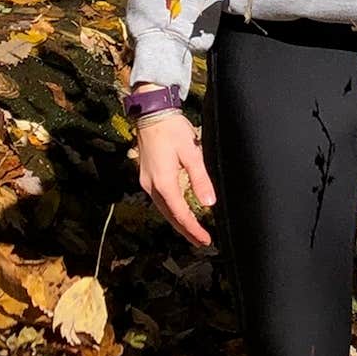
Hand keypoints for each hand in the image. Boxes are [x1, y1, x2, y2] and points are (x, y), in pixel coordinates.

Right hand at [136, 108, 215, 247]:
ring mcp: (147, 182)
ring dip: (178, 222)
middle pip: (170, 216)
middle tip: (202, 242)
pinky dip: (172, 211)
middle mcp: (152, 186)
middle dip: (186, 230)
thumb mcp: (191, 152)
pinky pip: (160, 201)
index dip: (193, 229)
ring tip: (193, 232)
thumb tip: (209, 203)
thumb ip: (200, 179)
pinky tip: (180, 213)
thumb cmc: (172, 129)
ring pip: (164, 209)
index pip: (180, 213)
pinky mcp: (147, 176)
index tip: (206, 240)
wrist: (152, 113)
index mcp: (164, 182)